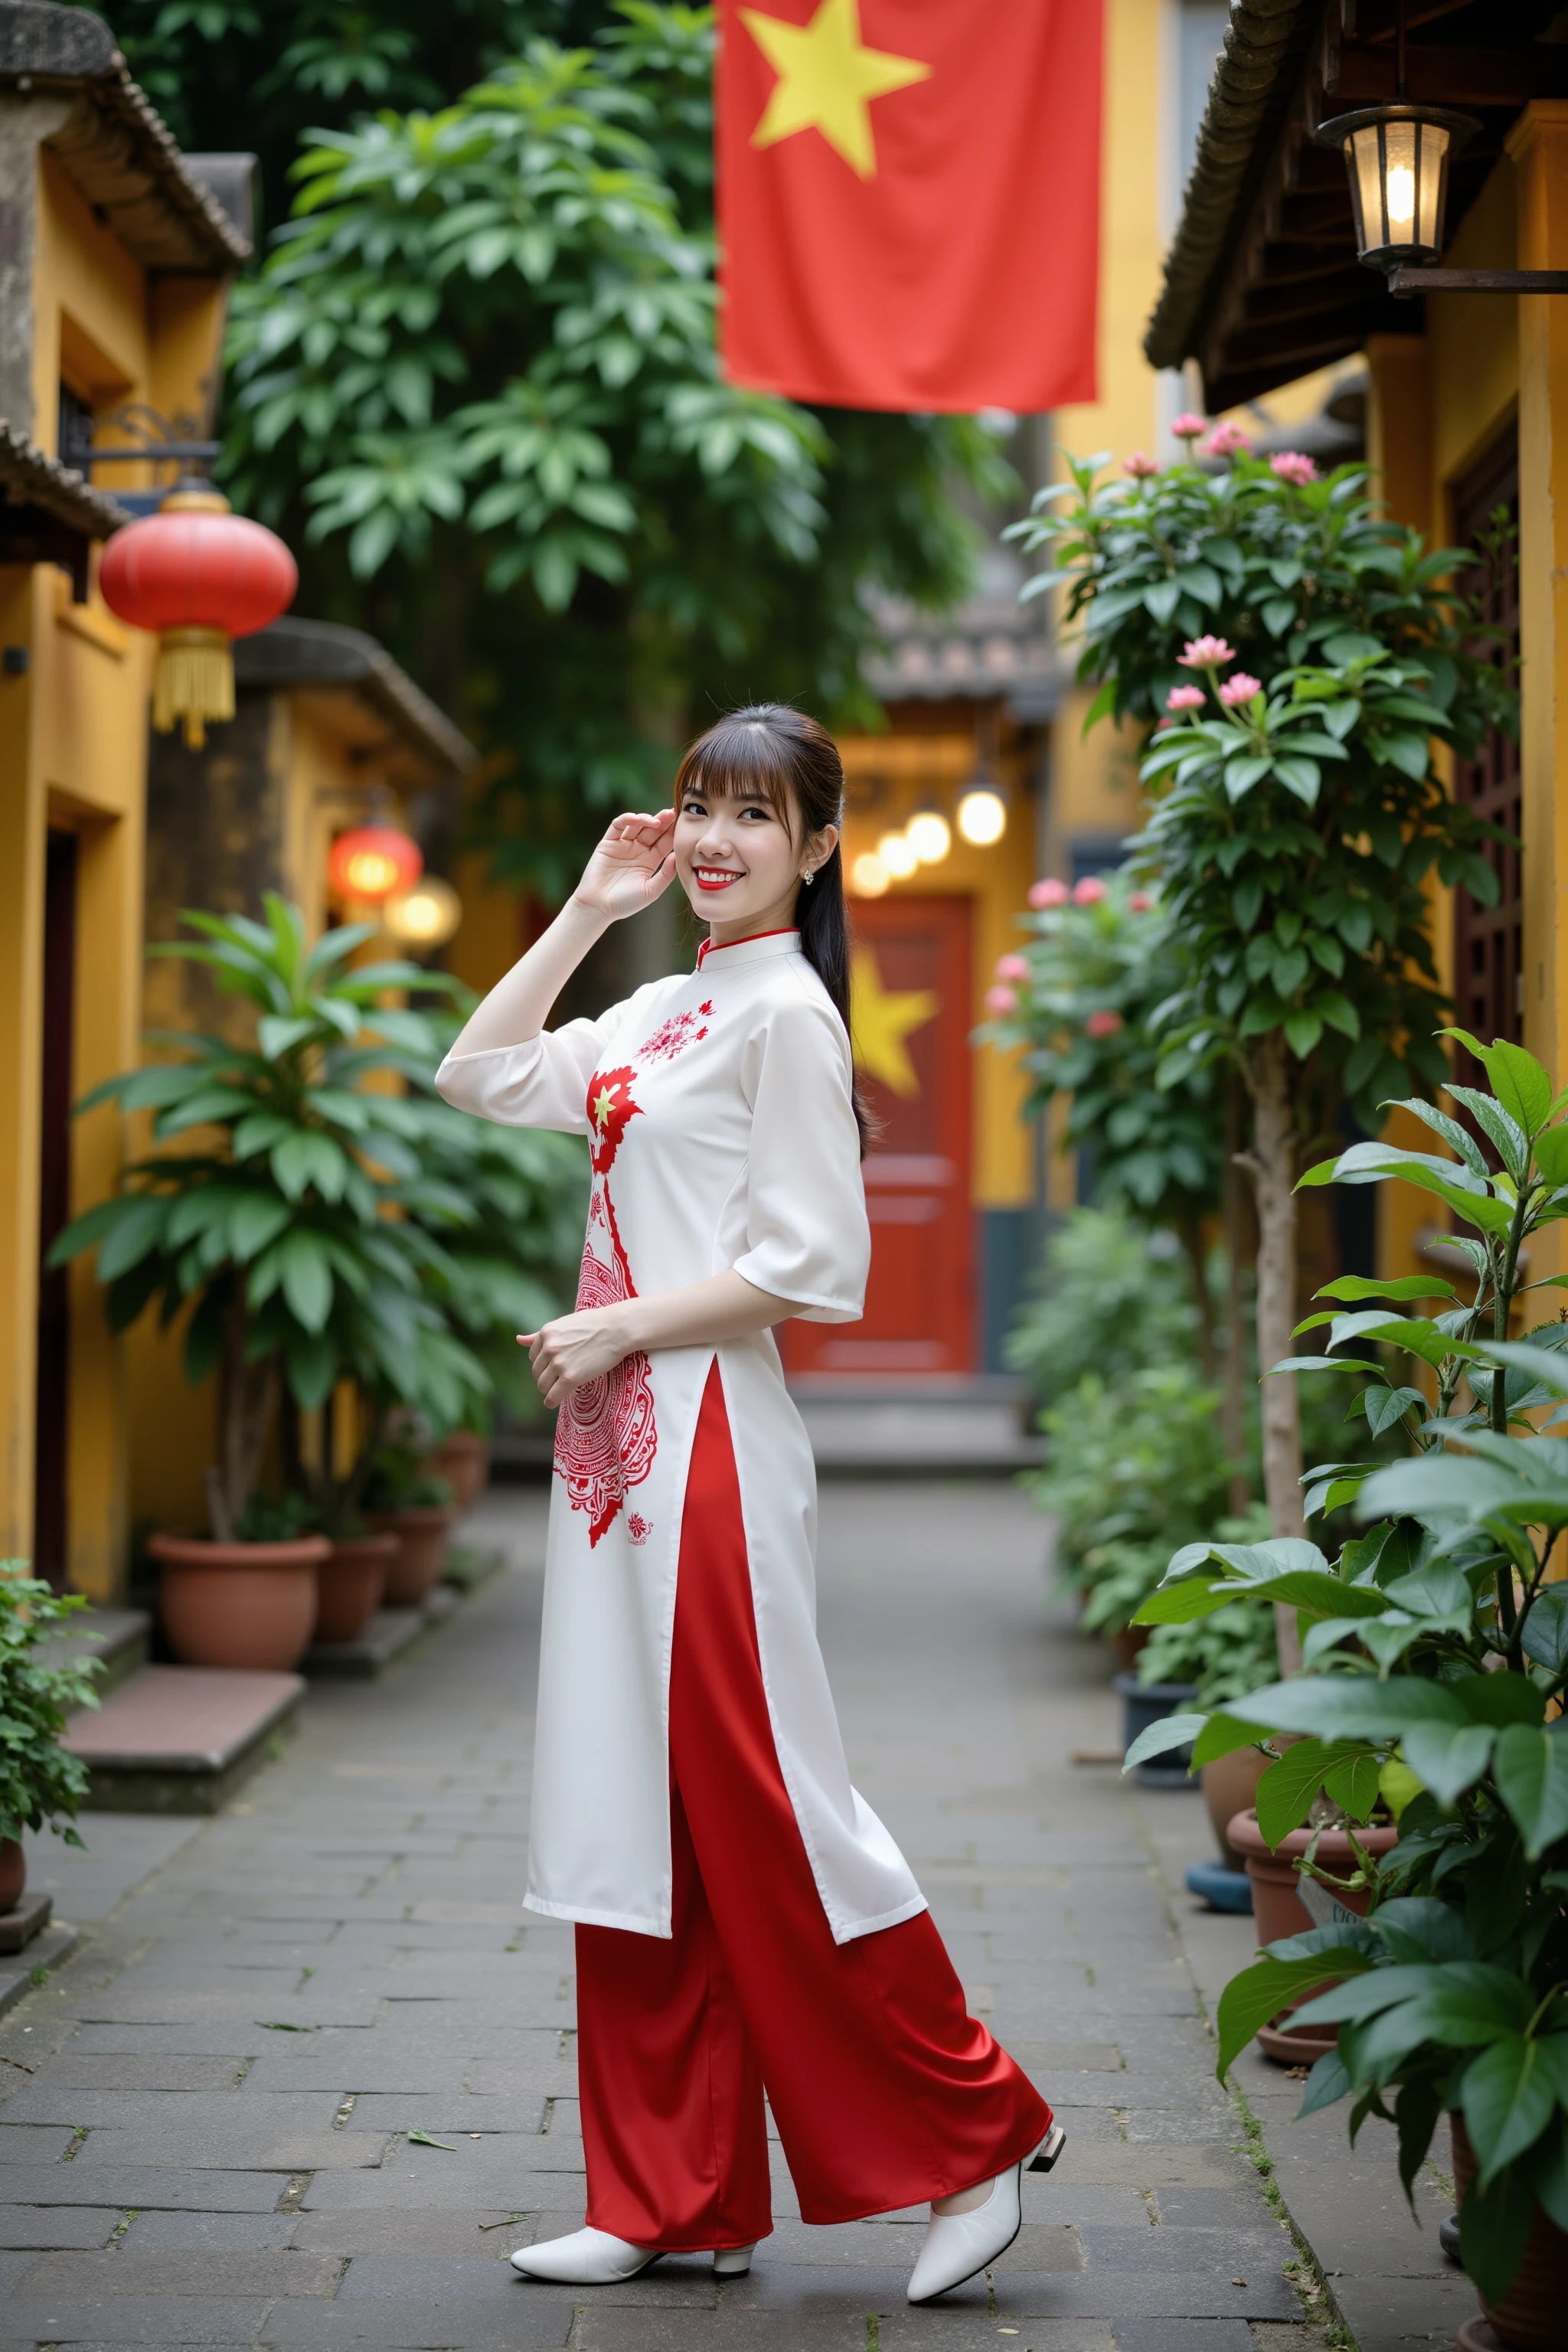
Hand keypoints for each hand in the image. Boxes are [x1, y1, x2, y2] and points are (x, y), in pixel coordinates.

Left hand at [519, 1308, 633, 1407]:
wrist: (618, 1329)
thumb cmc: (596, 1324)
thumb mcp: (565, 1324)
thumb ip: (540, 1335)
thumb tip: (518, 1339)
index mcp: (546, 1333)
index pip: (533, 1356)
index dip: (544, 1363)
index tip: (555, 1366)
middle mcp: (549, 1348)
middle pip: (537, 1372)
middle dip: (546, 1377)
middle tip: (559, 1379)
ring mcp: (559, 1363)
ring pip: (543, 1385)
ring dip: (549, 1390)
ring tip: (559, 1389)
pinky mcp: (570, 1377)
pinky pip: (553, 1396)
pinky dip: (551, 1402)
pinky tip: (554, 1402)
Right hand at [571, 811, 676, 922]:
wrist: (599, 907)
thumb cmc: (625, 903)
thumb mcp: (651, 891)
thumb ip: (666, 875)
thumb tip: (676, 856)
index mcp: (650, 861)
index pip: (664, 842)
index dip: (672, 833)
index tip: (683, 826)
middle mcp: (638, 850)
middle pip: (652, 831)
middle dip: (663, 821)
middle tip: (672, 814)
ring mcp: (623, 845)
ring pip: (637, 825)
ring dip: (647, 819)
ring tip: (657, 820)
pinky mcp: (608, 842)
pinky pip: (618, 826)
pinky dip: (627, 819)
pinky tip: (637, 819)